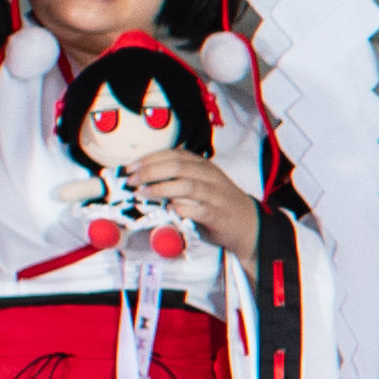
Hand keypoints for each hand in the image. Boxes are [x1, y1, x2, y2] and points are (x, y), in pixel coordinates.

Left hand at [121, 148, 260, 263]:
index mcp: (202, 165)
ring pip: (187, 185)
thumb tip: (142, 177)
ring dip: (161, 188)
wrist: (248, 223)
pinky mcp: (217, 214)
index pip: (173, 154)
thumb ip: (177, 177)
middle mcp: (209, 176)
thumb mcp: (200, 182)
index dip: (149, 159)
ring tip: (142, 194)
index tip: (130, 167)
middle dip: (150, 171)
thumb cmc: (217, 202)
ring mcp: (214, 195)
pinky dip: (180, 209)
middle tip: (132, 181)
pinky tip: (168, 210)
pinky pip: (197, 209)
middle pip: (177, 166)